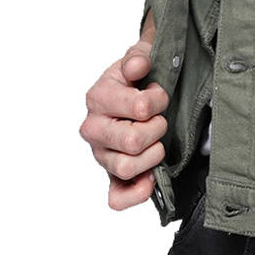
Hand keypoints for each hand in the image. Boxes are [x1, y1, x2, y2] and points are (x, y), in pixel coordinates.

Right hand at [80, 39, 168, 209]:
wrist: (136, 90)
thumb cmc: (138, 77)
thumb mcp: (139, 57)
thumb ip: (138, 57)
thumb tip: (138, 66)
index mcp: (98, 97)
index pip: (138, 108)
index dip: (158, 101)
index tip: (159, 94)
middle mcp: (94, 128)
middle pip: (132, 141)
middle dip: (157, 128)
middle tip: (160, 119)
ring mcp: (101, 154)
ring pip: (126, 168)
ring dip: (153, 155)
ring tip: (157, 141)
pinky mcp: (110, 176)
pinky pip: (116, 198)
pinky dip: (136, 193)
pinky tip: (151, 180)